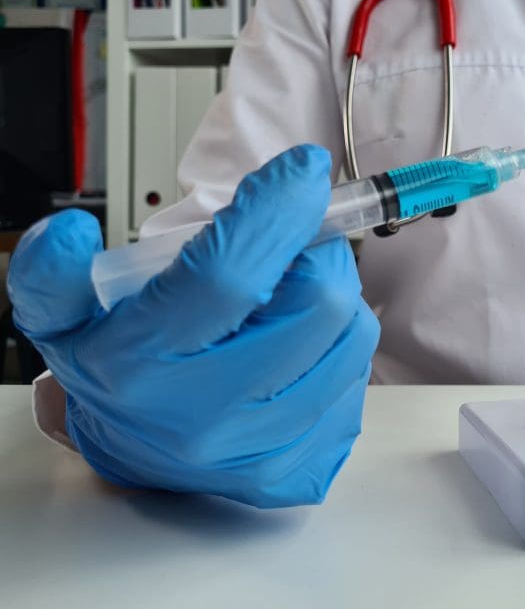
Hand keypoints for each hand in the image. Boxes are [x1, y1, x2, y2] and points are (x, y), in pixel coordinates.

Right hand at [7, 145, 379, 507]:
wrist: (131, 451)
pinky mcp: (298, 466)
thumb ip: (54, 271)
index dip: (276, 210)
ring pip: (352, 338)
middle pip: (317, 304)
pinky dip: (341, 346)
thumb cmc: (113, 369)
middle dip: (318, 255)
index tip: (302, 170)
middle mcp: (205, 414)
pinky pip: (359, 382)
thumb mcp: (61, 315)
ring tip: (294, 296)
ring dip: (337, 297)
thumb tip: (71, 230)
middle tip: (294, 248)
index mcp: (142, 364)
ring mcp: (259, 446)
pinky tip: (303, 343)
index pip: (227, 275)